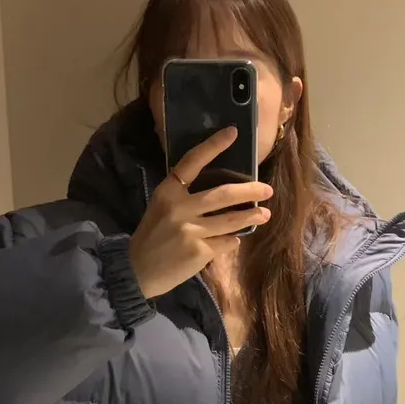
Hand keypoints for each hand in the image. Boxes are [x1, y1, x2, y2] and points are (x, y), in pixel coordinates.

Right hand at [129, 127, 272, 298]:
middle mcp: (179, 208)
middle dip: (249, 191)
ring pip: (230, 220)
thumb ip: (186, 197)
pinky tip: (234, 239)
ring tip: (265, 214)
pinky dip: (232, 240)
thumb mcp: (161, 207)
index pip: (192, 162)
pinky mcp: (199, 252)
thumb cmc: (153, 235)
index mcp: (168, 192)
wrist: (137, 270)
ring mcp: (190, 231)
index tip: (233, 133)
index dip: (213, 146)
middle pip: (223, 194)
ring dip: (251, 216)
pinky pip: (226, 242)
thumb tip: (225, 192)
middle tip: (267, 189)